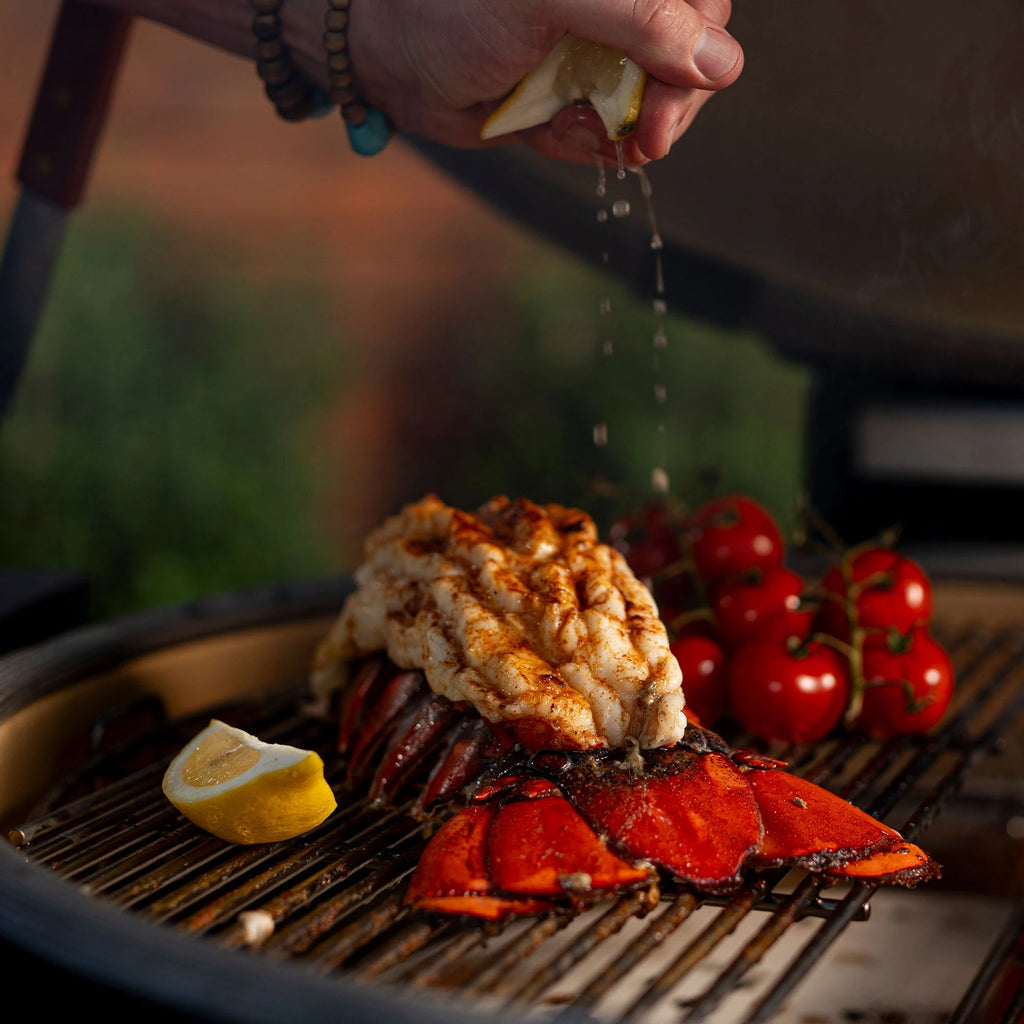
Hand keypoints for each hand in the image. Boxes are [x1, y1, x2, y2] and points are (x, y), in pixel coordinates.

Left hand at [346, 0, 742, 164]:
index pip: (702, 9)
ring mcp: (599, 59)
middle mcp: (619, 13)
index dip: (699, 56)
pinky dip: (588, 147)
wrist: (393, 58)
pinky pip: (608, 139)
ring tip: (571, 124)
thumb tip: (722, 63)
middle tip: (640, 139)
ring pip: (651, 110)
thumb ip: (640, 20)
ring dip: (623, 133)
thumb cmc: (457, 8)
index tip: (665, 103)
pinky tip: (553, 130)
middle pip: (688, 65)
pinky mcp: (574, 103)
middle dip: (666, 108)